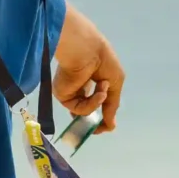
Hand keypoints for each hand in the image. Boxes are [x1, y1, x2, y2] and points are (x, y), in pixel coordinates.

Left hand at [53, 3, 124, 130]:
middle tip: (101, 124)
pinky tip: (99, 91)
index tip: (107, 123)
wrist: (88, 50)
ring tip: (103, 88)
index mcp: (90, 81)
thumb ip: (112, 106)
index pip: (93, 101)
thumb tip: (112, 127)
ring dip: (98, 102)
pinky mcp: (63, 95)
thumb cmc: (103, 61)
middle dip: (94, 119)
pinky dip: (92, 103)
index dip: (101, 112)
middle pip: (84, 111)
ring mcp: (70, 93)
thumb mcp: (115, 83)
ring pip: (84, 112)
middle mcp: (78, 88)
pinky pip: (79, 108)